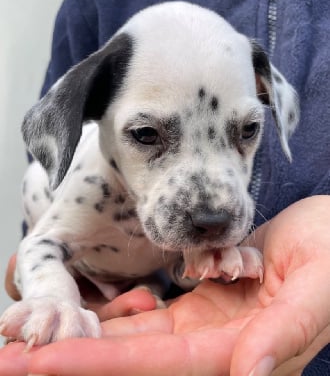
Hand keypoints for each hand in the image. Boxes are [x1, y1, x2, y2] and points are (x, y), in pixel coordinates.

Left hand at [1, 196, 329, 375]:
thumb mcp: (319, 291)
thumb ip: (286, 332)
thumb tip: (248, 372)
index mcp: (238, 350)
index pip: (154, 363)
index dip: (96, 364)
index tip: (39, 363)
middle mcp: (213, 343)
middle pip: (131, 354)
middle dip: (71, 355)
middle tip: (11, 353)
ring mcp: (205, 320)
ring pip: (135, 332)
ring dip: (86, 333)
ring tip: (35, 332)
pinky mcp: (203, 297)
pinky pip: (152, 309)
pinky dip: (118, 311)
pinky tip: (89, 310)